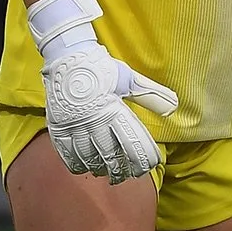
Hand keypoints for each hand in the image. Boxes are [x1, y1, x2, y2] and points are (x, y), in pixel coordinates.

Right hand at [27, 0, 178, 182]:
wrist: (66, 55)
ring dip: (101, 169)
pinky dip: (77, 165)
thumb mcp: (128, 78)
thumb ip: (150, 95)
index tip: (151, 165)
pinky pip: (67, 154)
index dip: (143, 157)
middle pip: (110, 155)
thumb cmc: (101, 68)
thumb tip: (174, 107)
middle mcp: (92, 119)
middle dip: (122, 170)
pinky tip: (86, 168)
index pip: (132, 141)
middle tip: (129, 175)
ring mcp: (73, 124)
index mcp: (112, 108)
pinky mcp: (58, 126)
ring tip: (109, 173)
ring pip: (89, 158)